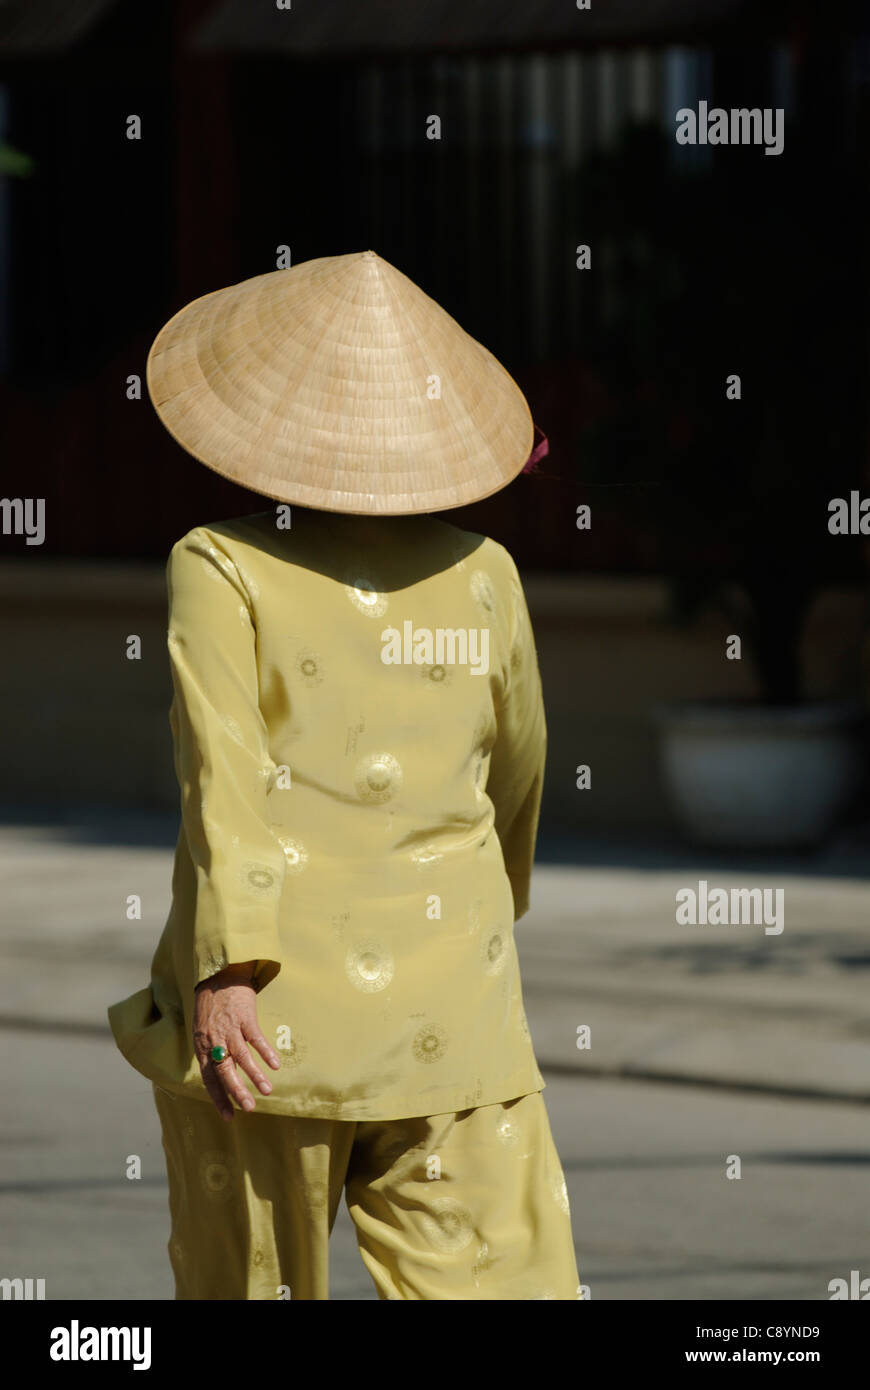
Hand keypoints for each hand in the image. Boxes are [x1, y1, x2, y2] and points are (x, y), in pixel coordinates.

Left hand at [193, 961, 280, 1120]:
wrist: (219, 974)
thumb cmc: (212, 1005)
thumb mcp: (204, 1030)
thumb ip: (213, 1051)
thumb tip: (225, 1074)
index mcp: (203, 1046)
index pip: (209, 1079)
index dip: (218, 1098)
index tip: (229, 1117)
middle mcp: (214, 1040)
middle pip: (225, 1071)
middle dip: (237, 1092)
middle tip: (249, 1109)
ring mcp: (230, 1028)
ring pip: (242, 1057)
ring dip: (255, 1075)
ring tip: (267, 1091)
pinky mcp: (244, 1016)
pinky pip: (256, 1038)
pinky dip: (265, 1052)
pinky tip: (275, 1065)